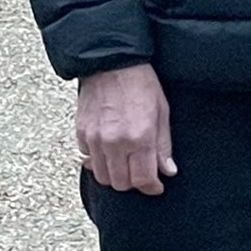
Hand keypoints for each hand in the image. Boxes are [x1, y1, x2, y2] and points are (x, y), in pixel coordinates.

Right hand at [78, 64, 175, 194]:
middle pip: (121, 184)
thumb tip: (167, 171)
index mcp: (140, 137)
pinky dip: (98, 161)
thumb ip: (163, 146)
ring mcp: (95, 139)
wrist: (111, 62)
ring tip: (125, 163)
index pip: (143, 180)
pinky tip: (108, 150)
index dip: (152, 187)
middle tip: (141, 172)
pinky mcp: (82, 133)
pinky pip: (88, 159)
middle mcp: (115, 142)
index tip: (156, 185)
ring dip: (115, 175)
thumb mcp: (161, 112)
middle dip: (133, 183)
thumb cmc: (140, 83)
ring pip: (102, 176)